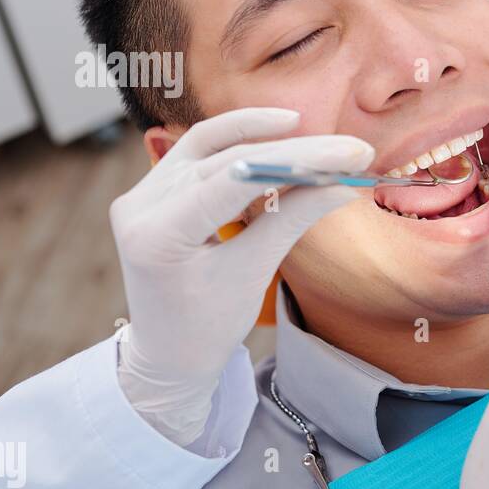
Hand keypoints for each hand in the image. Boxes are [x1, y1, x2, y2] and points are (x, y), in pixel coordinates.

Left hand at [111, 107, 372, 445]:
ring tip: (313, 134)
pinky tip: (277, 140)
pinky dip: (239, 146)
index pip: (235, 178)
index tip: (349, 152)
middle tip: (348, 149)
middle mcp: (139, 206)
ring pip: (209, 145)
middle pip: (225, 157)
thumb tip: (342, 183)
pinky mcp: (151, 190)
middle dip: (291, 149)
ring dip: (262, 136)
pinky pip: (198, 154)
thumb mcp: (252, 274)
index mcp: (158, 235)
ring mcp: (141, 195)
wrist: (167, 353)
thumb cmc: (207, 327)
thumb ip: (292, 219)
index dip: (297, 158)